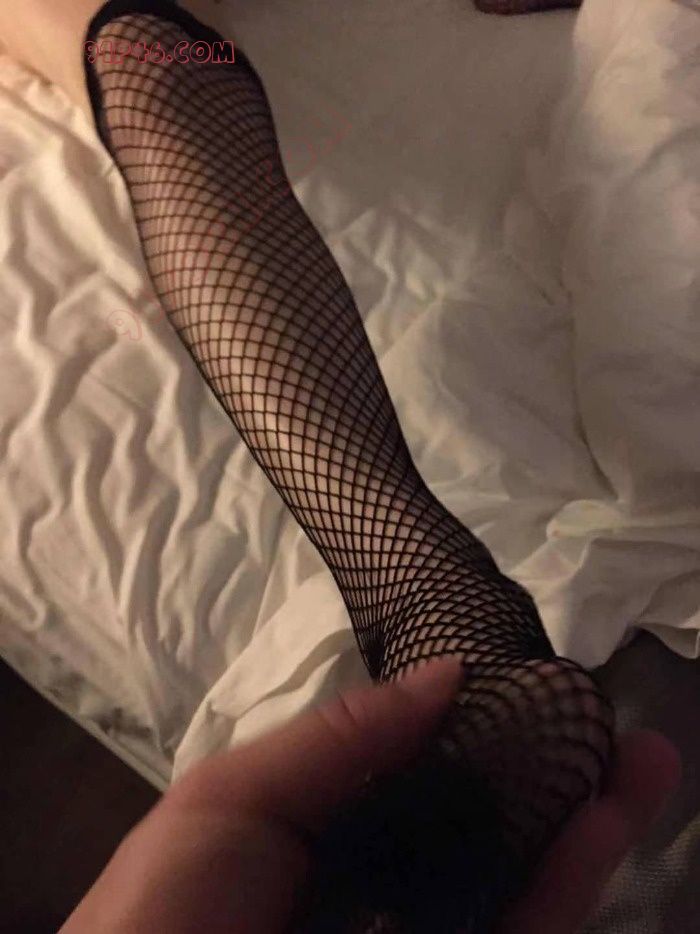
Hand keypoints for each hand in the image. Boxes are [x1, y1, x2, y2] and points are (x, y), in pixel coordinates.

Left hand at [61, 658, 679, 933]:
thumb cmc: (171, 909)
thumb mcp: (235, 800)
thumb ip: (341, 738)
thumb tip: (447, 673)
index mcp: (328, 835)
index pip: (416, 775)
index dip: (474, 730)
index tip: (526, 684)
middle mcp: (382, 889)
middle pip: (481, 826)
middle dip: (546, 772)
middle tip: (602, 714)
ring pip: (517, 880)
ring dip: (584, 819)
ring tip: (639, 753)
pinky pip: (522, 932)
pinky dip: (570, 884)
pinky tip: (608, 819)